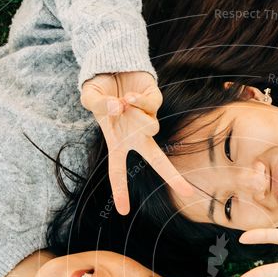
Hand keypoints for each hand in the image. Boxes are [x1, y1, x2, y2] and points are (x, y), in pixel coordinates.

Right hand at [80, 71, 193, 214]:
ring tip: (120, 103)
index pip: (118, 172)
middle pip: (158, 161)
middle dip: (172, 177)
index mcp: (119, 142)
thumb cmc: (100, 90)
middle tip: (187, 192)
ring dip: (135, 118)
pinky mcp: (155, 100)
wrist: (111, 65)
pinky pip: (151, 107)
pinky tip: (128, 96)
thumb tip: (117, 108)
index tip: (122, 211)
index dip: (120, 191)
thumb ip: (98, 106)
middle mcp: (137, 135)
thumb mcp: (89, 98)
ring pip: (152, 128)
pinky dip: (138, 103)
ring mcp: (148, 118)